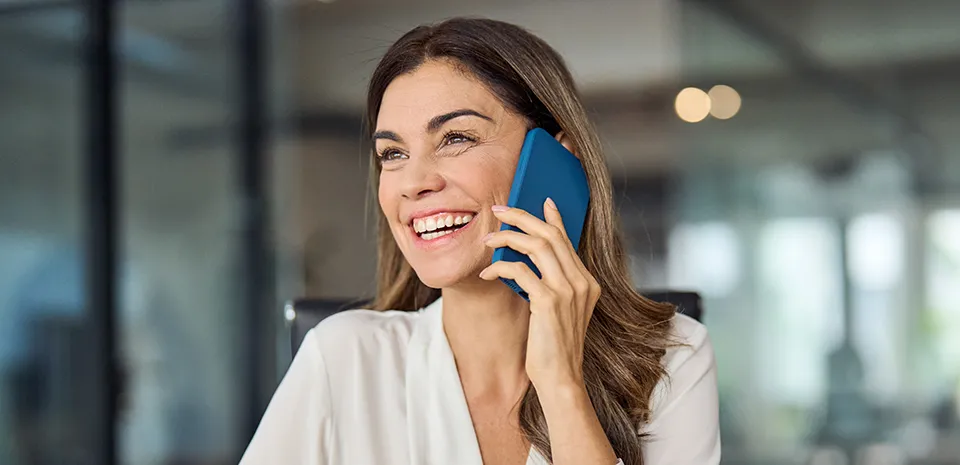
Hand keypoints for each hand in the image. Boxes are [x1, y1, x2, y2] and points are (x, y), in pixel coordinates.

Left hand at [479, 199, 600, 391]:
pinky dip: (500, 267)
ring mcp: (568, 291)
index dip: (553, 218)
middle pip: (551, 235)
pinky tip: (487, 274)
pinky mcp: (549, 301)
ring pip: (537, 245)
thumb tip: (528, 261)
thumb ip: (552, 285)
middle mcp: (582, 282)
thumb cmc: (554, 348)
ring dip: (508, 237)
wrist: (561, 379)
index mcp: (587, 283)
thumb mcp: (559, 311)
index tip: (541, 201)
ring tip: (488, 240)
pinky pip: (520, 270)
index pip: (568, 240)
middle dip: (522, 217)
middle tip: (499, 211)